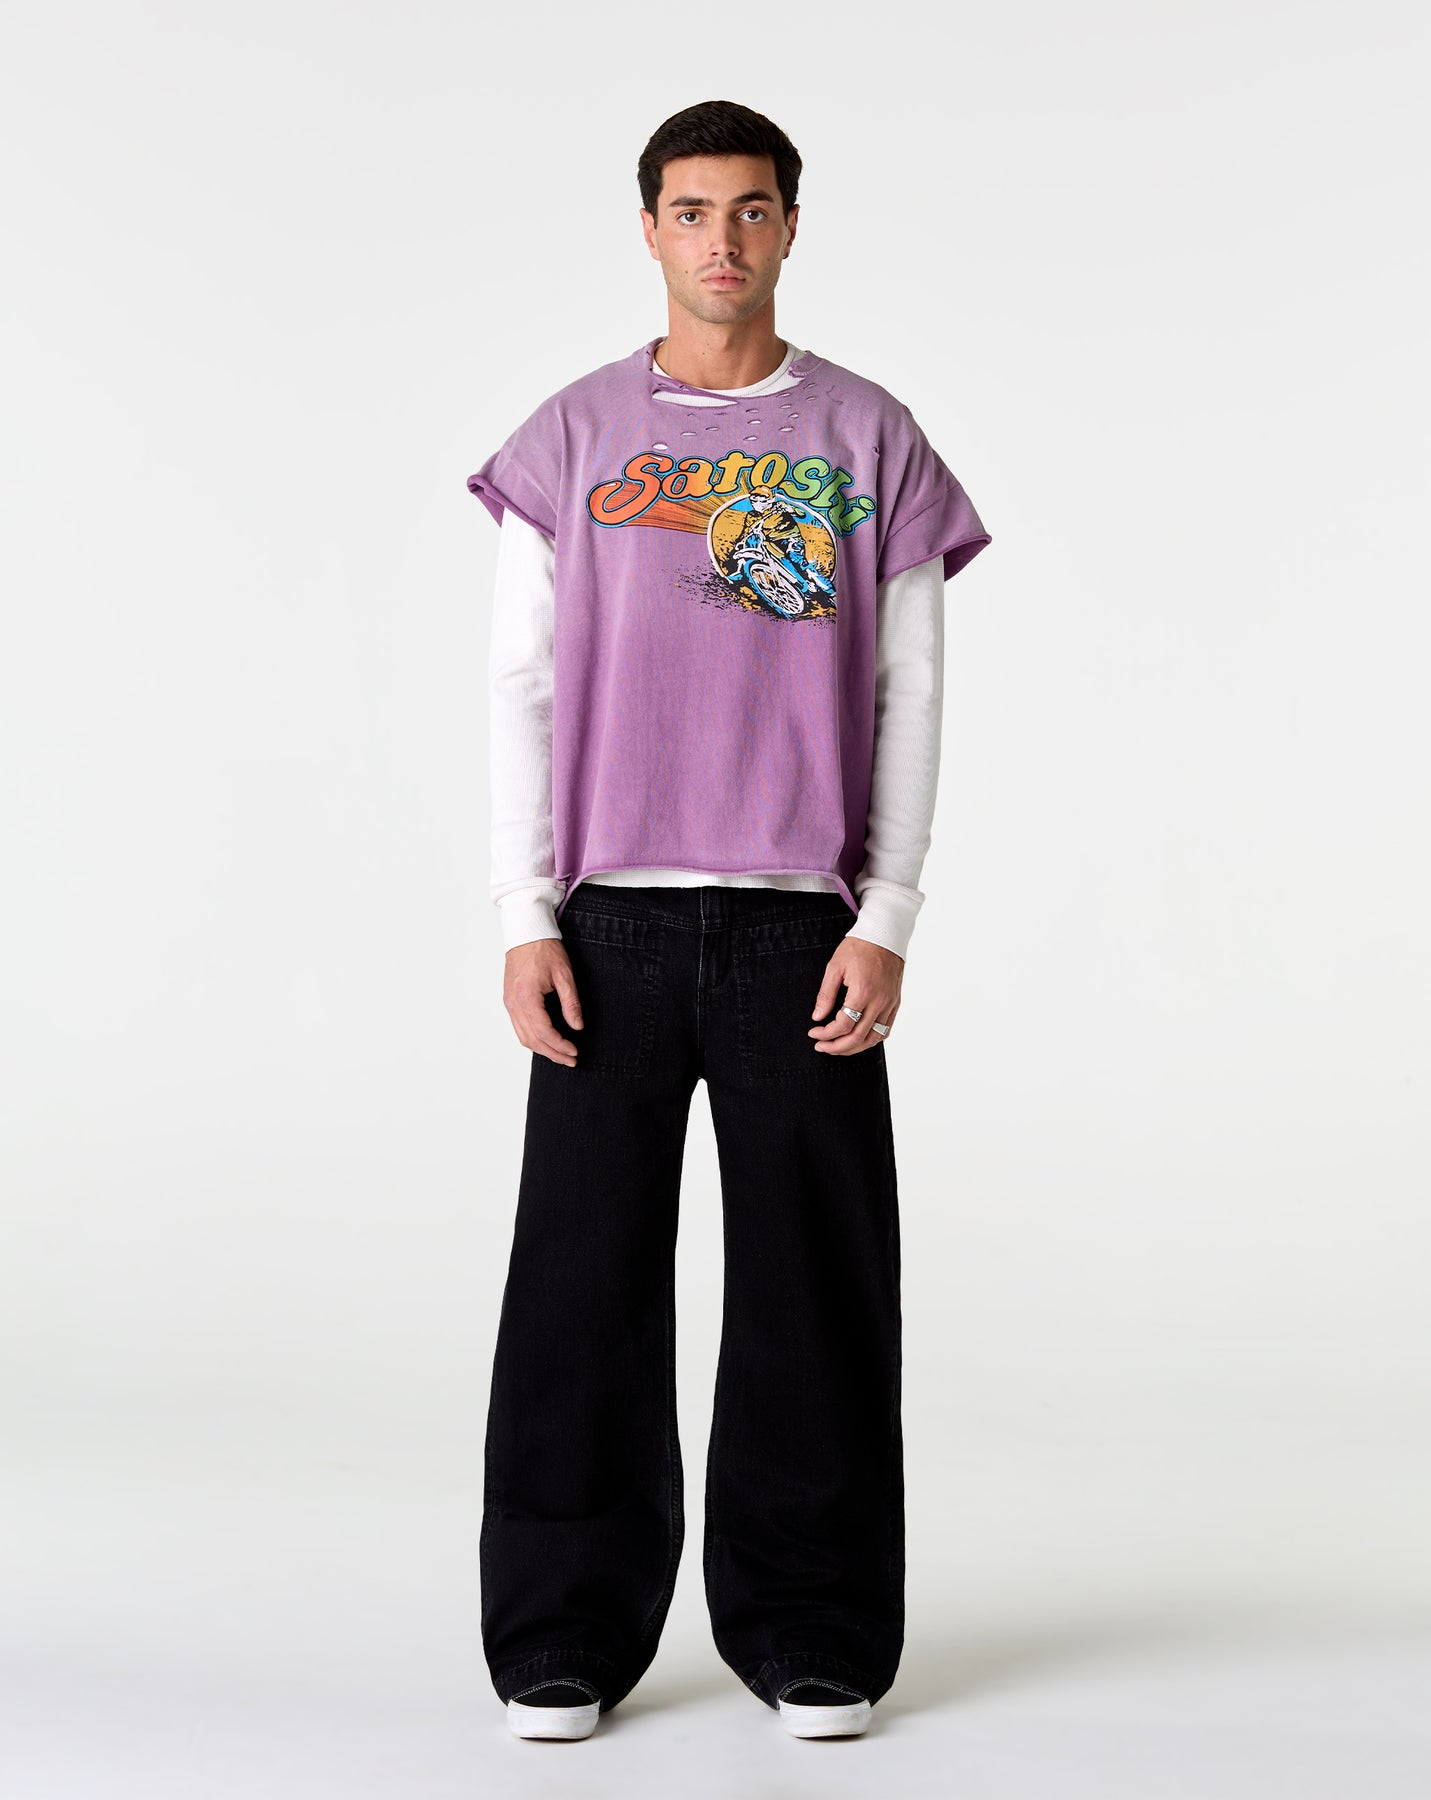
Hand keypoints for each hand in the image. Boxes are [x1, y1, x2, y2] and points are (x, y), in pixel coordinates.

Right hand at [504, 937, 582, 1066]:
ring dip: (542, 1049)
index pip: (544, 1032)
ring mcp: (509, 1003)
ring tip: (560, 1054)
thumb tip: (577, 1026)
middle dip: (552, 1053)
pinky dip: (533, 1038)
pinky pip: (519, 1027)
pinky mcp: (509, 1000)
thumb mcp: (564, 974)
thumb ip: (571, 1002)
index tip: (574, 1051)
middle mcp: (513, 1003)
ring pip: (523, 1037)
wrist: (526, 932)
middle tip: (571, 1060)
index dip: (560, 1046)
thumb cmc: (544, 948)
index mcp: (526, 997)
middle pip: (532, 1040)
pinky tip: (546, 1041)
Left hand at [808, 936, 902, 1054]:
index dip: (826, 1034)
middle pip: (858, 1037)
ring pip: (873, 1038)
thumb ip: (826, 994)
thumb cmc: (859, 947)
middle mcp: (879, 1001)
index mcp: (863, 992)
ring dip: (854, 1048)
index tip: (814, 1032)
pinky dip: (871, 1040)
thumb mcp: (835, 967)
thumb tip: (817, 1017)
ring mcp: (890, 1004)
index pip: (843, 1025)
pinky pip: (886, 1030)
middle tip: (821, 1046)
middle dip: (836, 1047)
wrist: (885, 936)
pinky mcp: (895, 1003)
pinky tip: (858, 1039)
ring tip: (838, 1047)